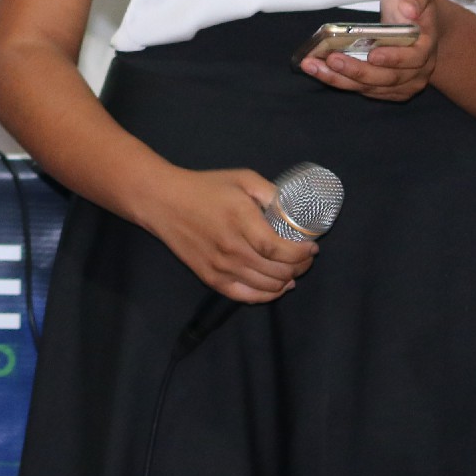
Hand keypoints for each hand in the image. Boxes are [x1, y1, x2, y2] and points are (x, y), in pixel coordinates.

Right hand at [140, 167, 314, 303]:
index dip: (302, 254)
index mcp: (241, 221)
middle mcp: (232, 249)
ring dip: (287, 280)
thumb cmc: (204, 187)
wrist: (163, 202)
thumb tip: (295, 211)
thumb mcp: (242, 179)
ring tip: (294, 269)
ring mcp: (220, 267)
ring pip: (266, 286)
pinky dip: (267, 295)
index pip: (280, 250)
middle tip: (306, 257)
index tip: (312, 247)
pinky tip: (277, 287)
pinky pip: (246, 297)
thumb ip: (270, 193)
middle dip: (300, 267)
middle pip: (277, 271)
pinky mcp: (211, 279)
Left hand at [300, 0, 438, 101]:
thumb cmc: (410, 2)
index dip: (394, 58)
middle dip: (358, 71)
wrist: (413, 21)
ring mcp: (403, 83)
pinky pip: (364, 90)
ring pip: (372, 87)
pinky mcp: (387, 89)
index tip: (373, 54)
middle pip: (388, 78)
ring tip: (313, 67)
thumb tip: (409, 9)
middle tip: (332, 59)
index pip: (413, 58)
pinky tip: (319, 72)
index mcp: (426, 45)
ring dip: (341, 79)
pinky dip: (341, 82)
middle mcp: (418, 70)